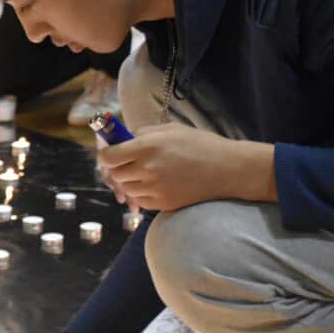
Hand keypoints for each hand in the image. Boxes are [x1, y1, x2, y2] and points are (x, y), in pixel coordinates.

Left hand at [97, 123, 276, 211]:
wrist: (227, 169)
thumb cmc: (200, 145)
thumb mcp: (170, 129)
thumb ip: (143, 132)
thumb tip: (124, 137)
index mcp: (146, 146)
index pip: (108, 156)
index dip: (106, 155)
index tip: (110, 153)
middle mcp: (147, 168)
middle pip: (114, 174)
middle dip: (116, 168)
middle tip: (126, 163)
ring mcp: (154, 188)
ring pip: (125, 188)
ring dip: (128, 181)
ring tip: (142, 173)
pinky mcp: (162, 203)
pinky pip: (139, 200)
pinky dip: (140, 194)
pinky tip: (152, 185)